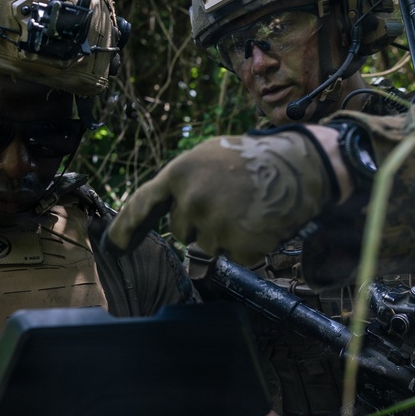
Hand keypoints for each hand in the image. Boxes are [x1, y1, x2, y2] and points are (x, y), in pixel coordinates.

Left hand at [107, 131, 335, 265]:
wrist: (301, 167)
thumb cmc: (252, 159)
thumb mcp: (208, 158)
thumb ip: (182, 185)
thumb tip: (165, 214)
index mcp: (180, 174)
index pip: (142, 205)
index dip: (125, 228)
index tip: (113, 247)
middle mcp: (191, 201)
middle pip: (182, 231)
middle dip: (201, 222)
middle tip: (231, 201)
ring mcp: (214, 227)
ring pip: (207, 246)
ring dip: (224, 235)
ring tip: (247, 209)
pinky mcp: (238, 249)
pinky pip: (231, 258)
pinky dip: (244, 247)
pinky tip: (258, 224)